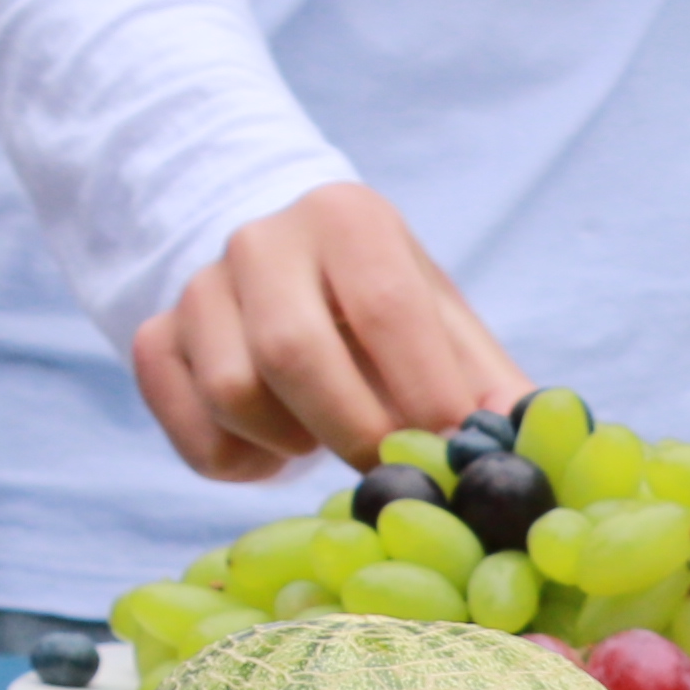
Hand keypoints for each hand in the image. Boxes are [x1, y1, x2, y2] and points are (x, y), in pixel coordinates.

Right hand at [129, 180, 523, 482]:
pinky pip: (193, 432)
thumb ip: (486, 382)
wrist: (285, 274)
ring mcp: (197, 287)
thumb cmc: (379, 311)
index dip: (423, 389)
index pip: (385, 305)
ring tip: (323, 436)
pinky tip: (271, 443)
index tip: (450, 449)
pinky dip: (239, 462)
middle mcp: (261, 239)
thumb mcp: (441, 325)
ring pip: (235, 394)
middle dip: (352, 430)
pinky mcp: (155, 339)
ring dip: (292, 442)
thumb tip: (534, 438)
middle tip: (390, 471)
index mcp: (346, 218)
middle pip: (292, 351)